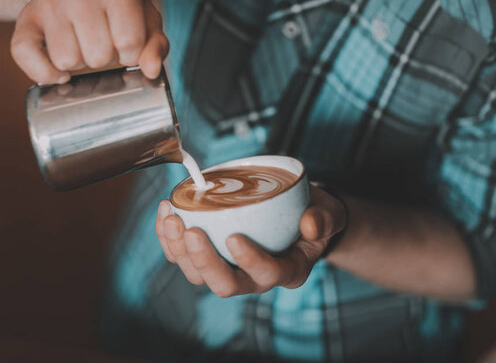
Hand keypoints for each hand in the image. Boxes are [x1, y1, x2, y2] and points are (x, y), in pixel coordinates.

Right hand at [11, 0, 168, 83]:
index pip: (130, 43)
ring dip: (78, 63)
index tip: (126, 43)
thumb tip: (152, 70)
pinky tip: (59, 71)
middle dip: (104, 59)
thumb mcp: (146, 18)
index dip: (131, 54)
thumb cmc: (116, 5)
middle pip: (98, 56)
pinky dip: (43, 73)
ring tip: (82, 44)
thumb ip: (155, 45)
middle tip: (102, 42)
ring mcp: (50, 1)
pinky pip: (25, 55)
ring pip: (66, 61)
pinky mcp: (26, 17)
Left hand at [155, 185, 346, 296]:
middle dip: (203, 261)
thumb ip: (325, 218)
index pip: (268, 274)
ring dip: (178, 250)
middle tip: (191, 231)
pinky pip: (183, 256)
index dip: (250, 261)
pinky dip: (169, 237)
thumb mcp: (329, 213)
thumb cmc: (312, 214)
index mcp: (287, 270)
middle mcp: (254, 277)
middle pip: (224, 284)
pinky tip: (166, 211)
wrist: (297, 213)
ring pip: (198, 275)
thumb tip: (309, 225)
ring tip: (171, 217)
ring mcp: (229, 268)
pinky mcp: (210, 255)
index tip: (234, 237)